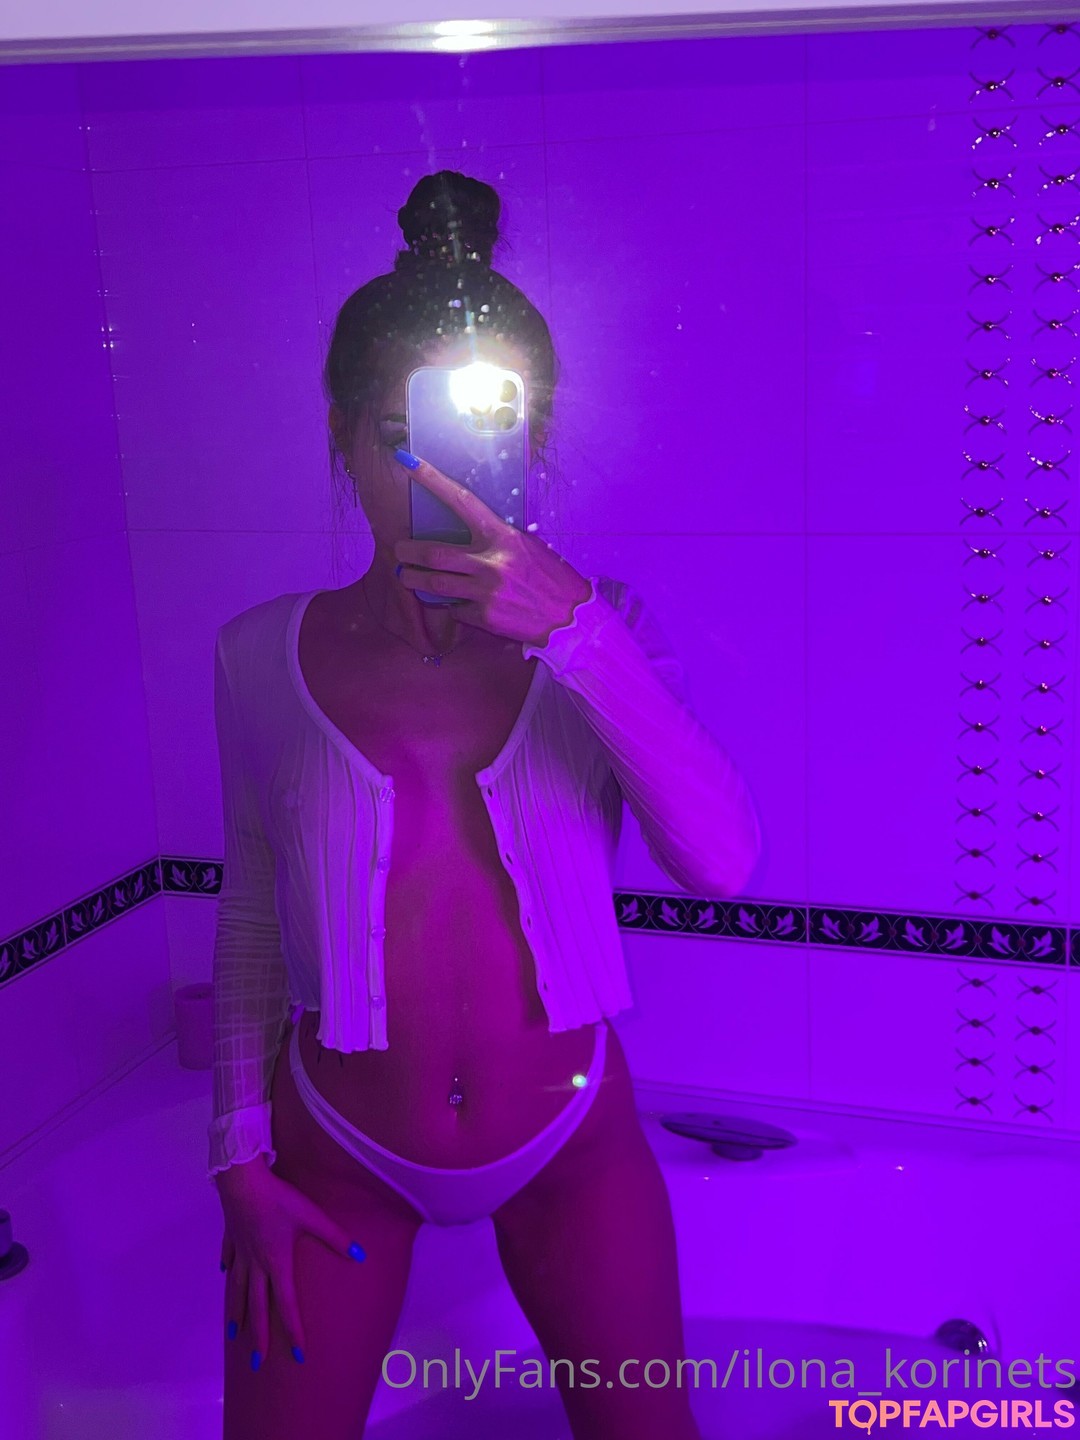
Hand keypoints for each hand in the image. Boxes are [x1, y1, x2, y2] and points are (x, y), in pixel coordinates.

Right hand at [217, 1162, 365, 1369]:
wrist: (242, 1182)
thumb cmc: (279, 1200)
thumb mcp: (311, 1216)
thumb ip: (335, 1237)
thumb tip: (361, 1256)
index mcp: (276, 1263)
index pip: (286, 1305)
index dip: (293, 1330)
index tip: (298, 1355)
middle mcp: (256, 1265)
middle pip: (256, 1307)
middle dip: (258, 1337)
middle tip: (256, 1364)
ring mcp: (240, 1253)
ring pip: (236, 1290)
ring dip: (236, 1313)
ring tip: (233, 1334)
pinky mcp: (231, 1238)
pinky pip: (229, 1260)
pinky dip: (228, 1272)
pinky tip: (225, 1276)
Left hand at [392, 453, 591, 648]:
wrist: (572, 619)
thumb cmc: (553, 579)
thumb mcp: (529, 549)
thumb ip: (497, 542)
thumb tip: (468, 537)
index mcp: (503, 536)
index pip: (461, 501)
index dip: (432, 480)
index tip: (408, 463)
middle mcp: (491, 561)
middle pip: (434, 552)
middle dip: (408, 551)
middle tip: (398, 550)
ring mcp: (486, 590)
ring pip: (434, 583)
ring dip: (414, 580)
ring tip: (406, 577)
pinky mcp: (485, 617)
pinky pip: (455, 609)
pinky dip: (451, 606)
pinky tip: (456, 605)